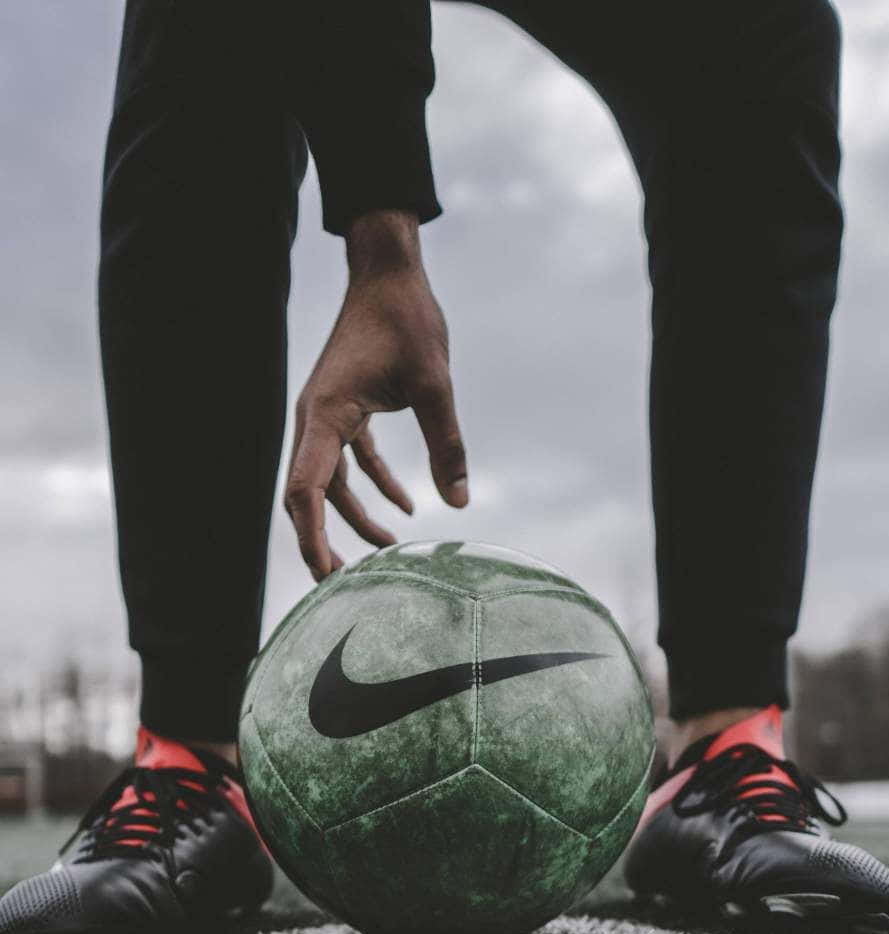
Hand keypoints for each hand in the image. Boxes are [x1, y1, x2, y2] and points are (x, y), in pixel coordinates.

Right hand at [285, 210, 467, 579]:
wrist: (390, 270)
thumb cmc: (407, 318)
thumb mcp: (435, 383)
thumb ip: (446, 444)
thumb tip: (459, 503)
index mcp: (326, 414)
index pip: (307, 488)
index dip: (312, 536)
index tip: (325, 573)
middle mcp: (316, 419)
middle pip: (308, 495)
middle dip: (322, 541)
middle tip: (338, 586)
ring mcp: (328, 415)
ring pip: (331, 482)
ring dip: (355, 518)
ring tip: (388, 554)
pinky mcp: (346, 409)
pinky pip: (352, 460)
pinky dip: (375, 485)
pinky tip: (406, 508)